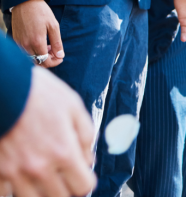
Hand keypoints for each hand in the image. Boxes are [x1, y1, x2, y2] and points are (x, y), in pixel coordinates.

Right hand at [0, 66, 96, 196]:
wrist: (5, 87)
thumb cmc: (39, 93)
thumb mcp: (73, 106)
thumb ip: (85, 136)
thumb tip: (88, 160)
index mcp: (63, 152)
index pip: (83, 187)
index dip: (85, 181)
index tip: (81, 173)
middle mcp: (39, 168)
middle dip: (65, 188)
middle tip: (62, 174)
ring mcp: (15, 173)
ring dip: (40, 191)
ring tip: (41, 176)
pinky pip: (5, 194)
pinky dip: (12, 189)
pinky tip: (18, 175)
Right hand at [10, 0, 62, 68]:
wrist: (25, 2)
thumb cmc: (41, 12)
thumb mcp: (53, 26)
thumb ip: (57, 42)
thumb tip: (60, 56)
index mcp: (37, 42)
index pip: (45, 61)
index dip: (54, 62)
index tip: (60, 57)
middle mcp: (26, 45)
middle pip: (37, 62)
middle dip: (48, 60)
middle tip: (55, 51)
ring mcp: (19, 44)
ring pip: (30, 59)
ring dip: (40, 57)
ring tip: (48, 46)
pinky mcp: (15, 41)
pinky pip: (24, 53)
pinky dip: (33, 52)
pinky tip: (40, 43)